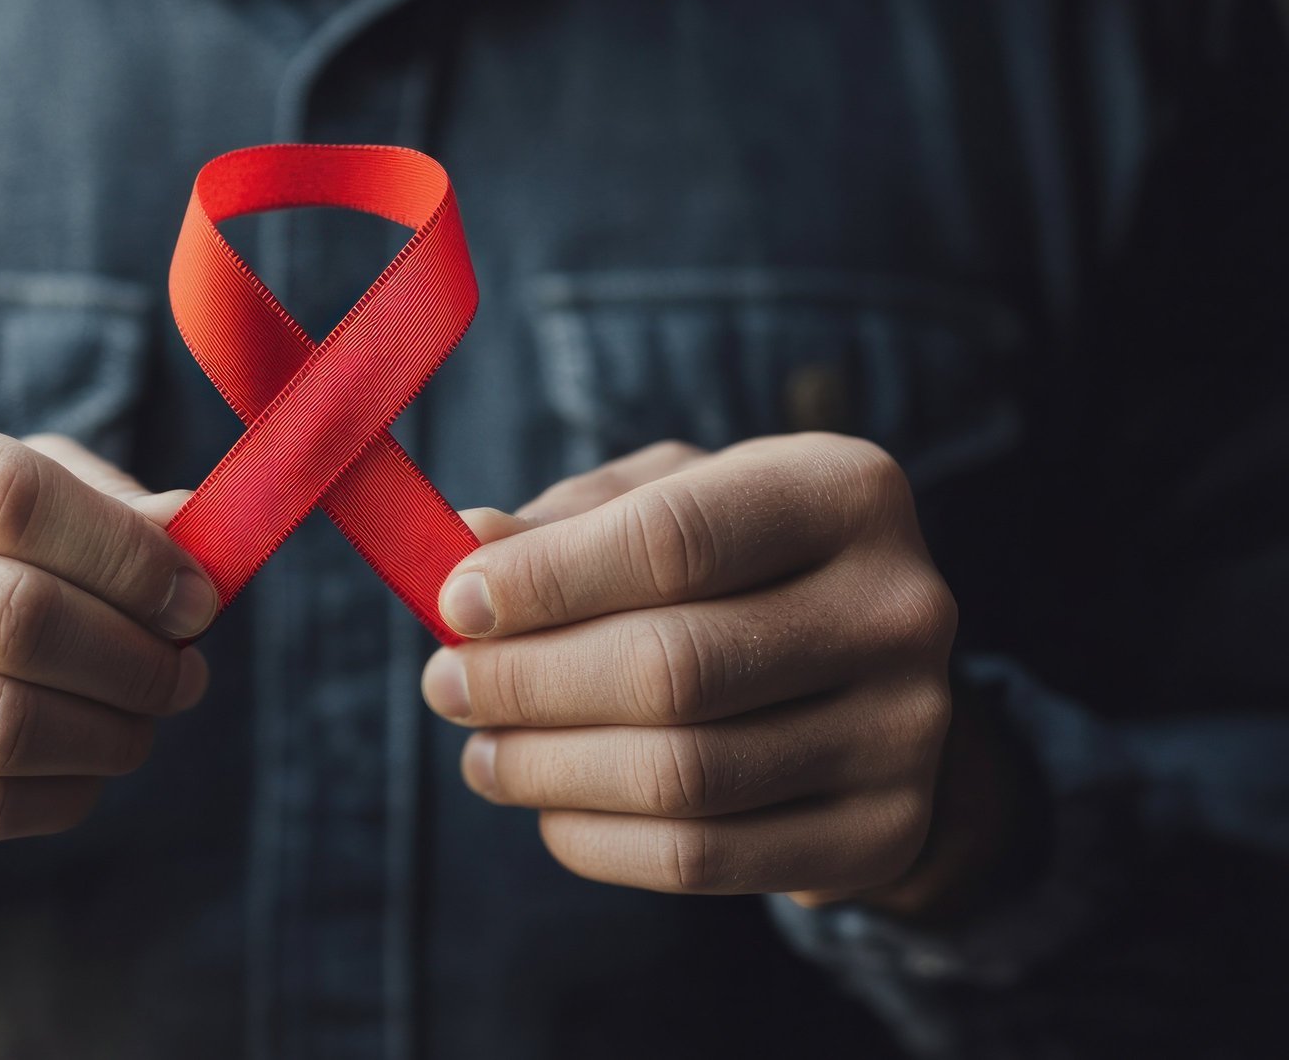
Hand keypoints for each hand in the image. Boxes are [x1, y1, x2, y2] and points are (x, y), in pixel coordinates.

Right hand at [0, 396, 216, 900]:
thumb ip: (94, 501)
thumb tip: (189, 525)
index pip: (8, 492)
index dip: (126, 554)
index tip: (195, 597)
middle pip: (10, 615)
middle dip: (132, 657)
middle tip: (184, 674)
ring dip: (106, 734)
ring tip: (141, 723)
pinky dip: (58, 797)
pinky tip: (84, 772)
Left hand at [422, 435, 956, 902]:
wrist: (866, 667)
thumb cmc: (738, 559)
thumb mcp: (668, 499)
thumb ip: (568, 521)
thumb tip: (465, 543)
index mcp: (846, 493)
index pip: (670, 541)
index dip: (544, 580)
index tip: (455, 602)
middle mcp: (899, 610)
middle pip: (672, 668)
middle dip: (527, 683)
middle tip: (445, 686)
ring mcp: (908, 734)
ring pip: (682, 776)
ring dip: (547, 770)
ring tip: (483, 753)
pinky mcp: (884, 834)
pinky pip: (704, 860)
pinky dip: (597, 841)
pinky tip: (549, 809)